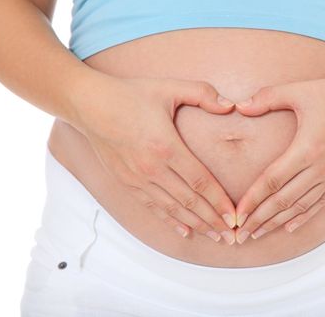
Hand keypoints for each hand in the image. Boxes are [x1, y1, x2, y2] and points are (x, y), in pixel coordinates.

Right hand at [71, 75, 237, 244]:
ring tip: (215, 237)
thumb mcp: (169, 87)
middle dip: (213, 220)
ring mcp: (137, 178)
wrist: (89, 105)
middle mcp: (152, 168)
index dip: (219, 201)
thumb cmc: (131, 94)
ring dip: (196, 225)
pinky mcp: (126, 182)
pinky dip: (170, 221)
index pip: (200, 182)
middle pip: (189, 201)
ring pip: (172, 209)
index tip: (235, 216)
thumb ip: (203, 94)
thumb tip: (231, 106)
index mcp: (166, 147)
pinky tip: (184, 231)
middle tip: (232, 236)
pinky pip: (152, 207)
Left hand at [233, 75, 324, 243]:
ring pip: (300, 207)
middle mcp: (320, 168)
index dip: (252, 200)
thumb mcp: (299, 91)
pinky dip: (303, 217)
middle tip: (240, 234)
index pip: (272, 181)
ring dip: (277, 223)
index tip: (236, 215)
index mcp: (306, 148)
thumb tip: (239, 106)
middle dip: (259, 219)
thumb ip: (266, 98)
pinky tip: (289, 227)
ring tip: (257, 234)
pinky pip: (320, 204)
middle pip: (282, 201)